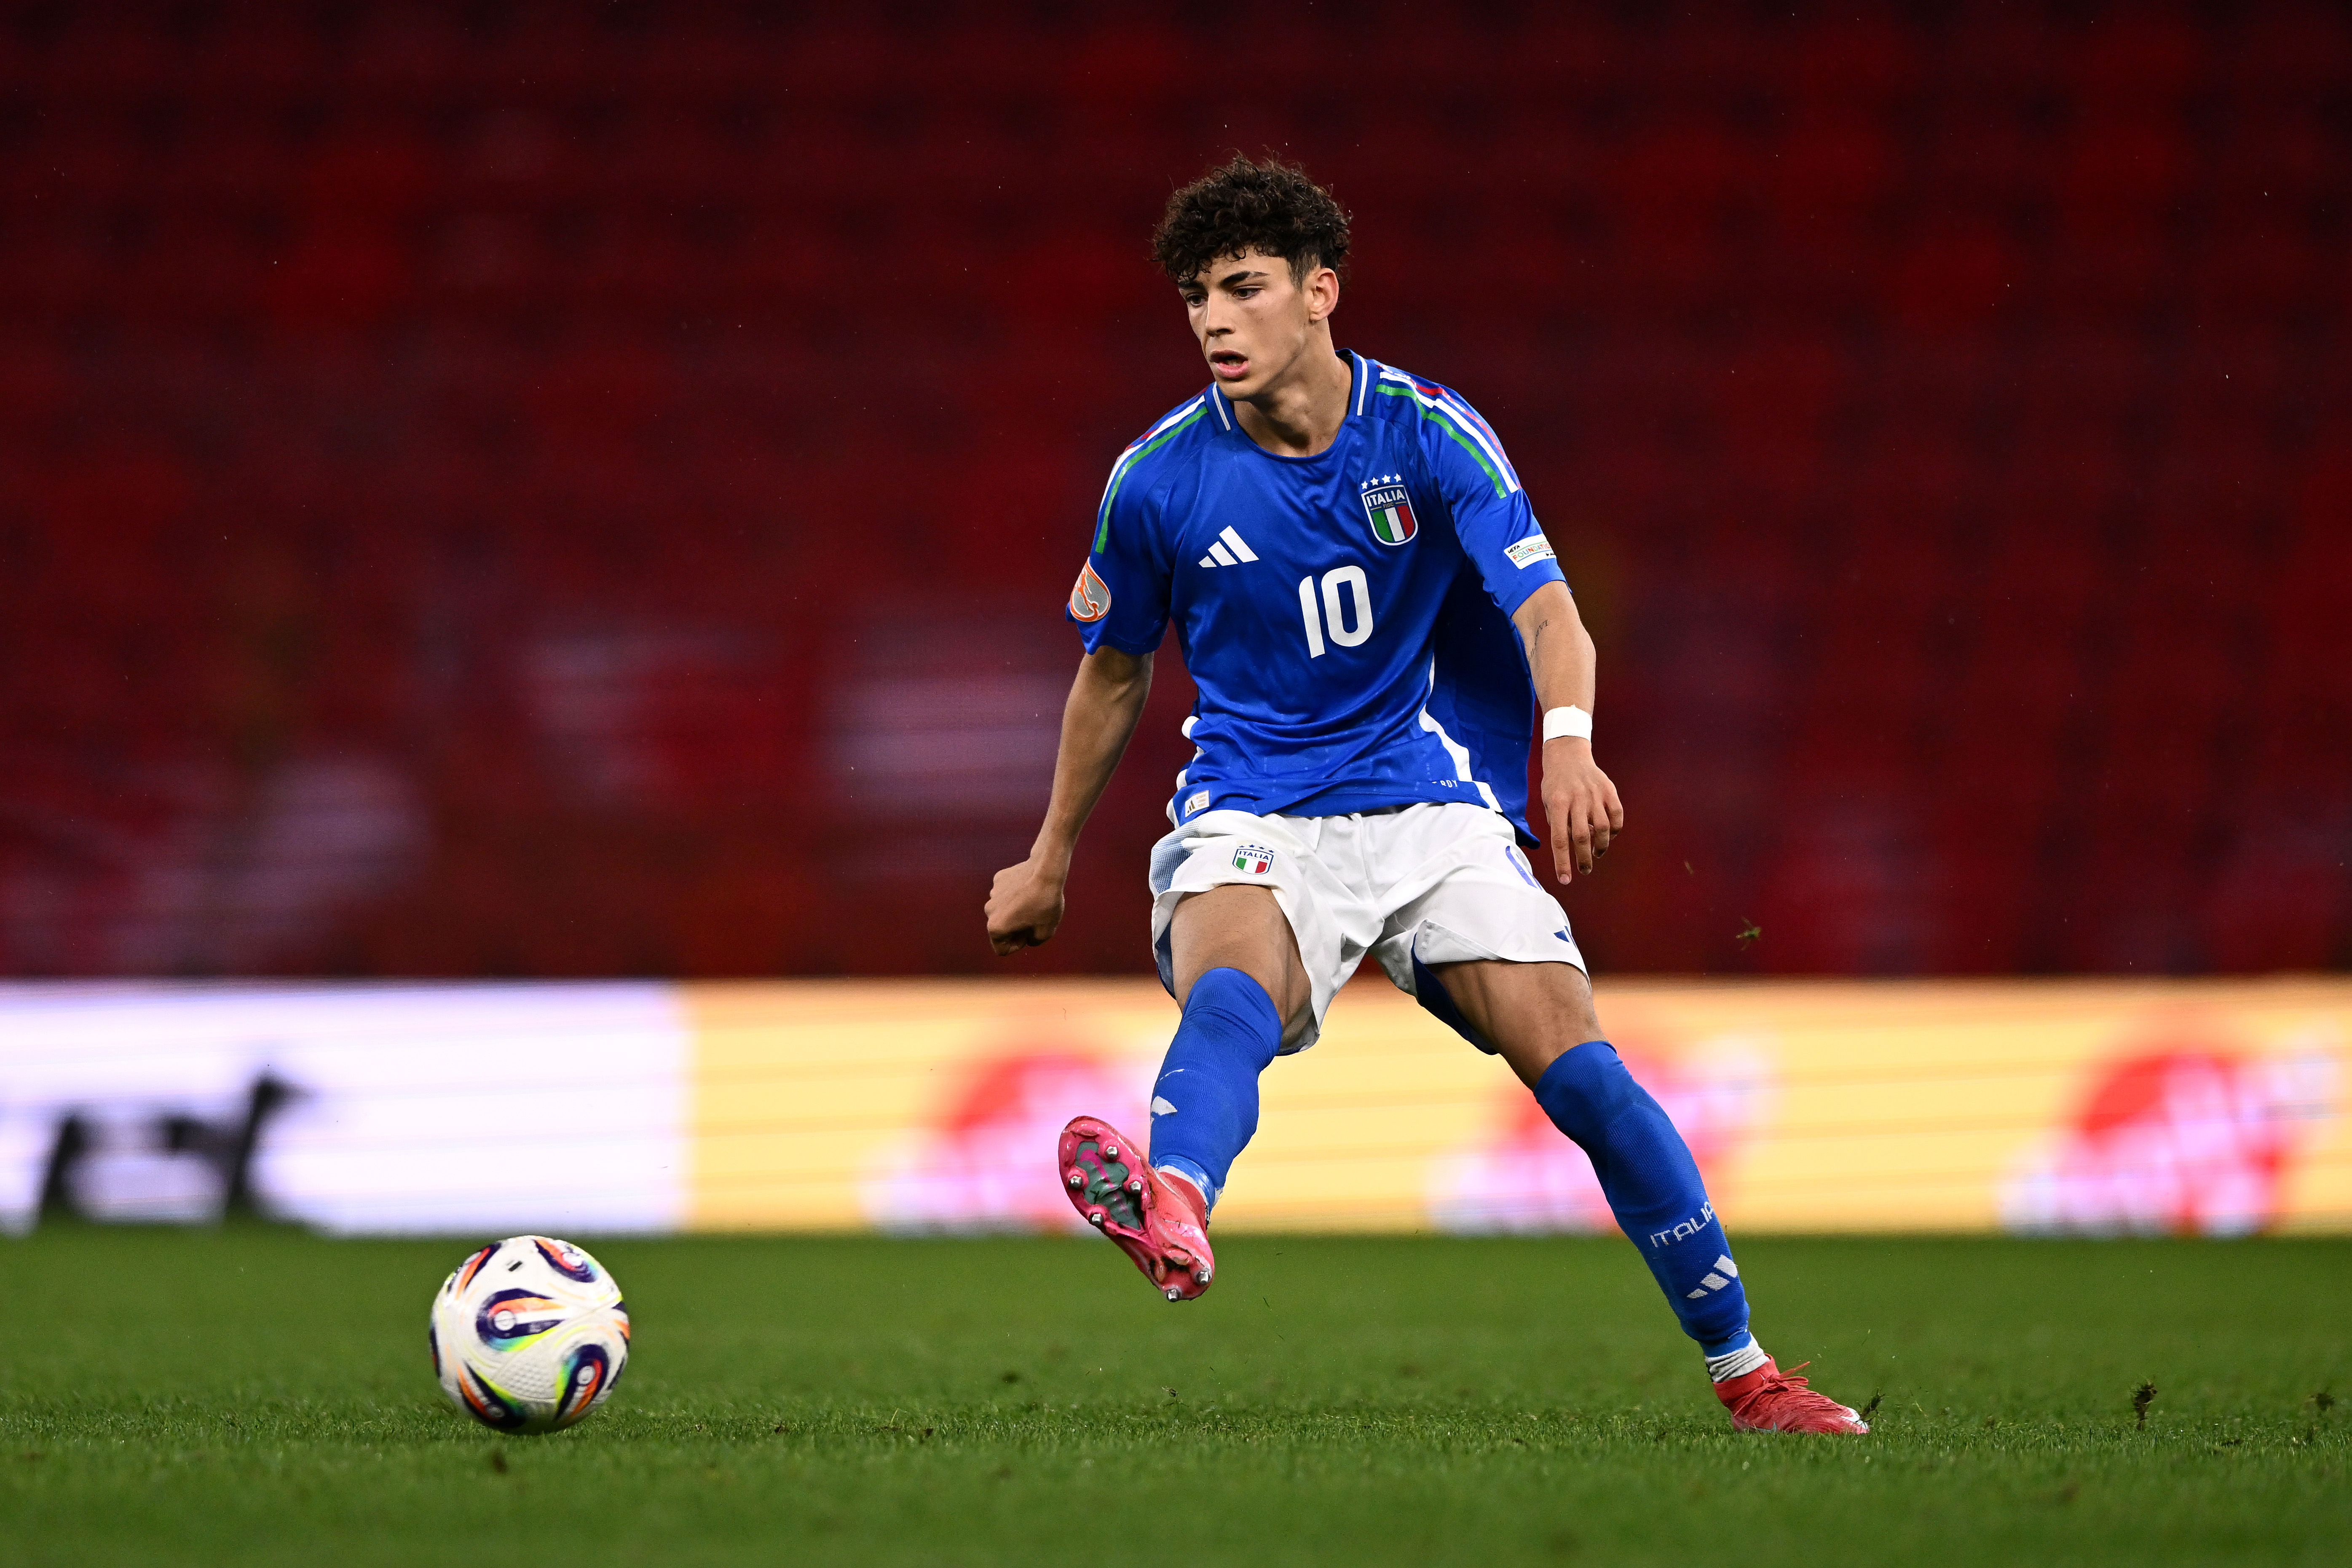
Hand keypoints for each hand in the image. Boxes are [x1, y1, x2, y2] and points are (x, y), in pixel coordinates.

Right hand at [986, 854, 1067, 954]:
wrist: (1046, 870)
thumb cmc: (1046, 903)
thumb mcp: (1045, 932)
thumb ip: (1033, 941)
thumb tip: (1027, 936)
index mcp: (995, 927)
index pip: (1002, 949)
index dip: (1018, 945)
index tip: (1030, 933)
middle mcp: (989, 910)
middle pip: (1001, 929)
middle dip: (1016, 928)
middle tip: (1035, 919)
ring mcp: (992, 893)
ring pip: (1004, 910)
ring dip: (1016, 911)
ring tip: (1034, 903)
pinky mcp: (999, 879)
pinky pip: (1006, 894)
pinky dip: (1016, 896)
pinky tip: (1030, 889)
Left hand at [1540, 738, 1623, 882]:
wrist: (1568, 755)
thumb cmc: (1555, 784)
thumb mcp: (1549, 802)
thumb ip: (1559, 824)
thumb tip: (1572, 847)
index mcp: (1557, 803)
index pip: (1559, 839)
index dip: (1562, 862)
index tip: (1565, 880)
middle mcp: (1577, 799)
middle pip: (1582, 837)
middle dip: (1584, 859)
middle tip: (1585, 870)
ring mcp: (1595, 794)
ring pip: (1603, 829)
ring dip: (1601, 846)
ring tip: (1596, 852)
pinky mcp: (1609, 790)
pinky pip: (1616, 816)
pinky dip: (1614, 831)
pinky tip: (1607, 835)